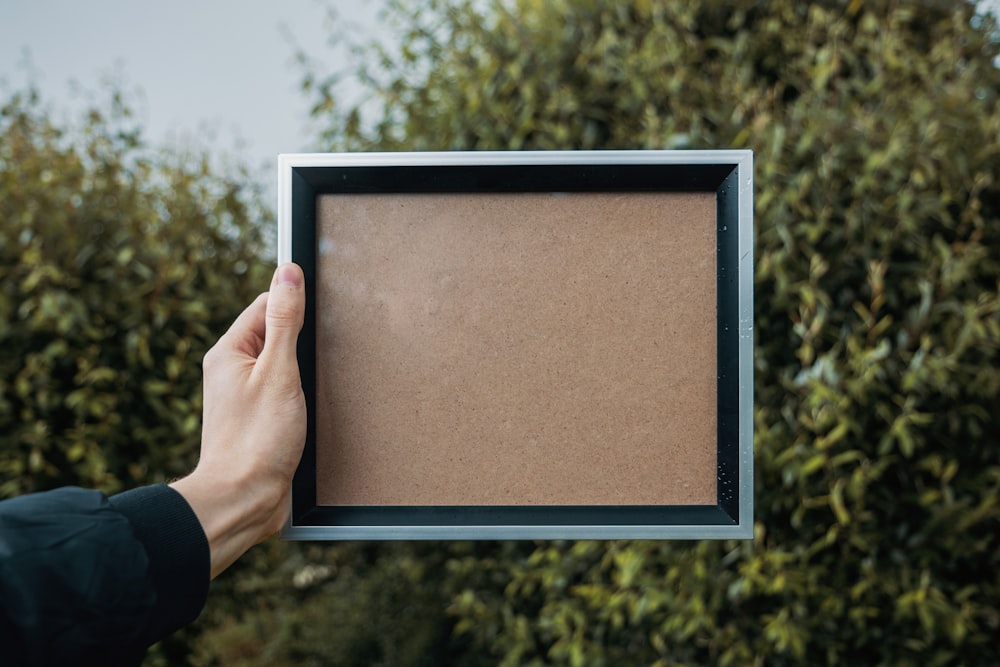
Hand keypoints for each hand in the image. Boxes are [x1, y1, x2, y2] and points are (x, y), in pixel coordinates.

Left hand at [171, 263, 305, 577]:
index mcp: (228, 352)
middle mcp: (231, 371)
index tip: (316, 318)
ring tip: (309, 389)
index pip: (264, 305)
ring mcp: (243, 397)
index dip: (292, 306)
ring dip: (301, 372)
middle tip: (315, 360)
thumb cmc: (257, 439)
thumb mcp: (279, 371)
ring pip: (281, 366)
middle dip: (300, 341)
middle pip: (274, 334)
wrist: (243, 499)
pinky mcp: (257, 421)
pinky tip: (308, 409)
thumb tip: (288, 272)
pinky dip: (299, 395)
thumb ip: (285, 320)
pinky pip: (282, 393)